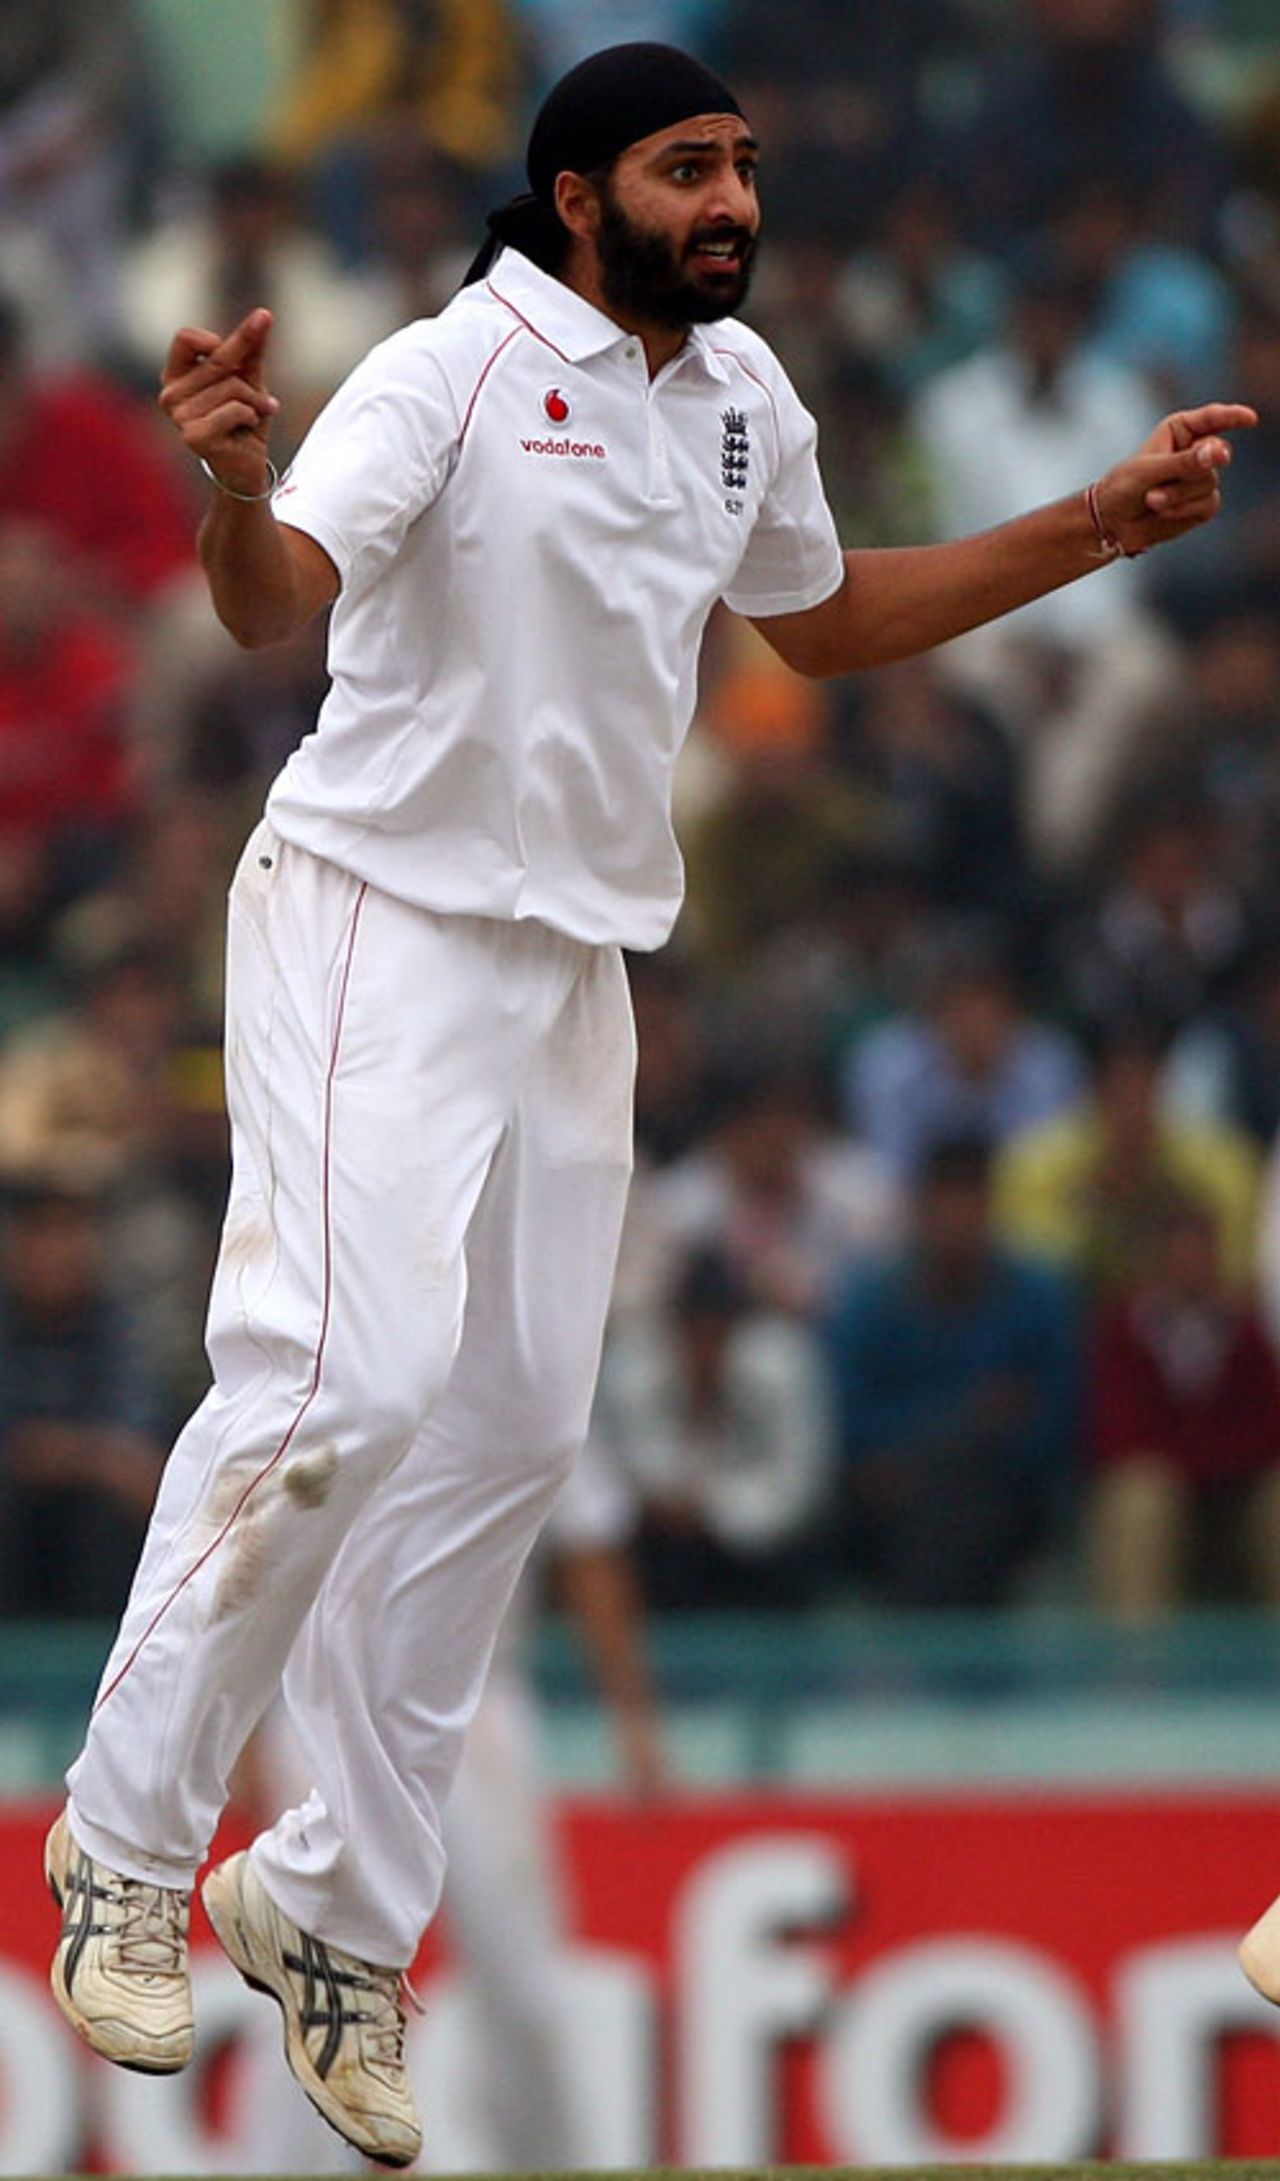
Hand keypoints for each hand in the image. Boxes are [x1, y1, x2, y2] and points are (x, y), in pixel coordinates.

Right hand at [158, 307, 279, 496]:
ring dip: (254, 401)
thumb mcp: (249, 379)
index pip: (185, 337)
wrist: (247, 467)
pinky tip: (246, 429)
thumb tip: (264, 314)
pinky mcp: (193, 437)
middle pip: (217, 360)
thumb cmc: (243, 420)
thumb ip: (250, 348)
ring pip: (231, 387)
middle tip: (265, 395)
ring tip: (253, 416)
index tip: (241, 354)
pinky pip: (234, 409)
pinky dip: (250, 416)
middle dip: (249, 374)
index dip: (218, 340)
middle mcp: (169, 395)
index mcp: (175, 376)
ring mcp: (178, 417)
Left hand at [1093, 402, 1257, 557]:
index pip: (1212, 419)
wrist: (1113, 522)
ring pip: (1209, 482)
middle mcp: (1196, 450)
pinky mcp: (1203, 503)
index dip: (1233, 417)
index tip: (1250, 419)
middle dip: (1190, 470)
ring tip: (1152, 499)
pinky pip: (1207, 504)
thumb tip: (1218, 453)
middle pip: (1215, 454)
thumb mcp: (1150, 469)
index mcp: (1181, 430)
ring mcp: (1202, 478)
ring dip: (1178, 495)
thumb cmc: (1124, 487)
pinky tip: (1163, 511)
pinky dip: (1183, 510)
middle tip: (1161, 483)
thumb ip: (1184, 461)